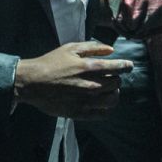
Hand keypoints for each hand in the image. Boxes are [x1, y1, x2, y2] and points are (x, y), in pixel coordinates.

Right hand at [14, 41, 132, 119]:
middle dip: (117, 78)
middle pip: (117, 83)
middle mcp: (91, 85)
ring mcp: (86, 101)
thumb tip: (110, 50)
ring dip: (114, 93)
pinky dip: (107, 108)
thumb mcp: (70, 48)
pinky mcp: (80, 113)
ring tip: (110, 90)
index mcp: (90, 67)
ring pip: (113, 99)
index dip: (127, 66)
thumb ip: (92, 47)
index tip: (129, 66)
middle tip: (112, 76)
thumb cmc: (51, 63)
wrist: (32, 83)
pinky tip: (103, 103)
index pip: (118, 68)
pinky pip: (102, 114)